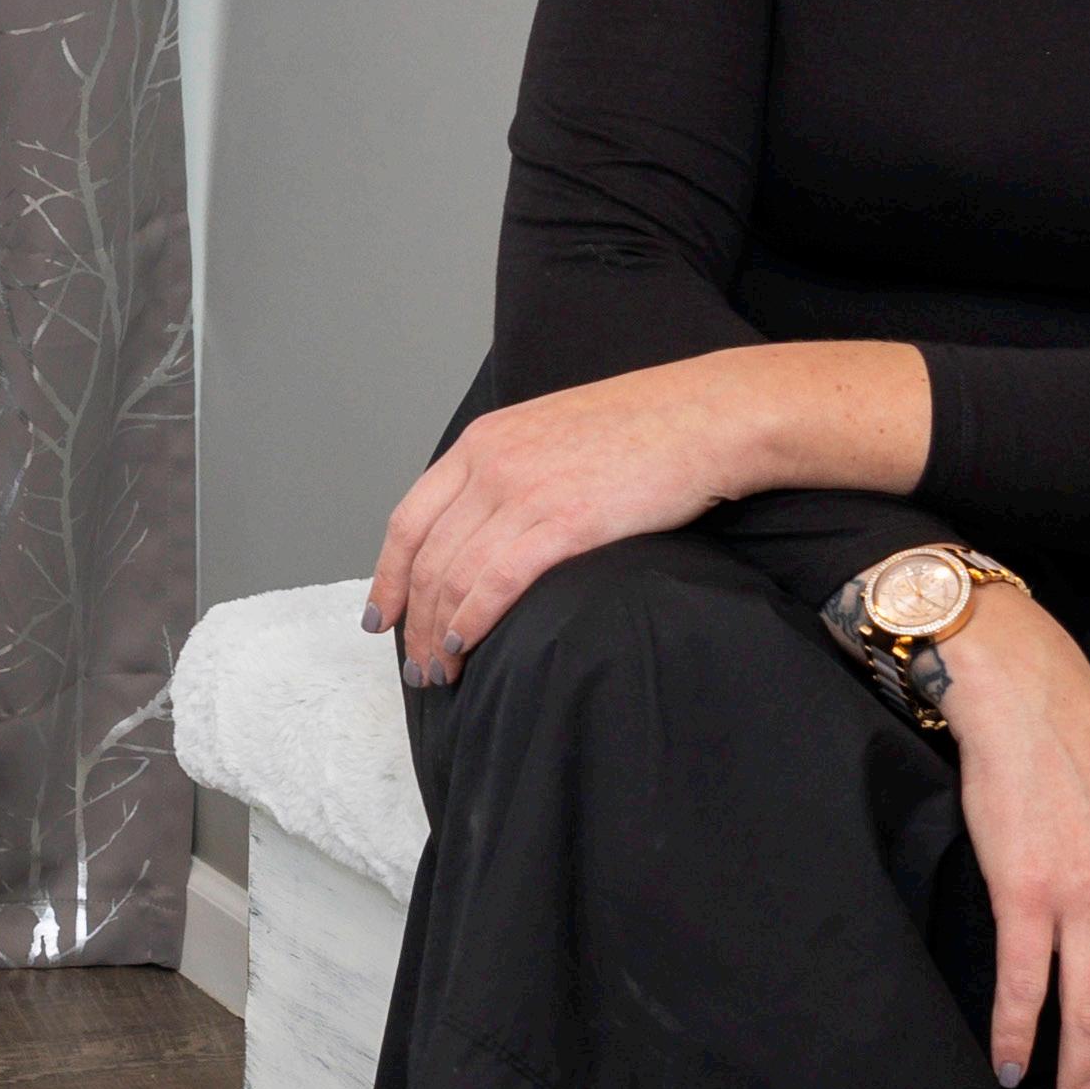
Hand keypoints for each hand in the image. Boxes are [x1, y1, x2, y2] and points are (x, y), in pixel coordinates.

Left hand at [366, 360, 783, 683]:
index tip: (381, 616)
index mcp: (484, 440)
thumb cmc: (646, 428)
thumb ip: (513, 470)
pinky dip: (472, 623)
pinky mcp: (565, 523)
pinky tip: (467, 648)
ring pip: (454, 578)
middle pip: (427, 559)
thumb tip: (489, 527)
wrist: (708, 415)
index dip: (388, 576)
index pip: (410, 519)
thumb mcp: (554, 431)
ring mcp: (525, 492)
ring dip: (439, 635)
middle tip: (416, 666)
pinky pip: (496, 585)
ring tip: (441, 673)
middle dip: (413, 622)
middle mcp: (492, 464)